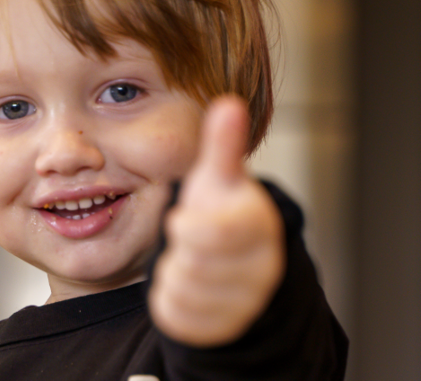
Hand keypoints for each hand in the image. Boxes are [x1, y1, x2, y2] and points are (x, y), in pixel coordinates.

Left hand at [149, 96, 284, 346]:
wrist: (228, 260)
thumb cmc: (218, 210)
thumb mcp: (216, 177)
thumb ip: (221, 144)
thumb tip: (228, 105)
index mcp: (259, 227)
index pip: (215, 232)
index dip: (188, 227)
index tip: (182, 220)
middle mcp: (262, 268)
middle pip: (196, 263)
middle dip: (180, 250)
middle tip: (186, 241)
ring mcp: (245, 301)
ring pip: (185, 290)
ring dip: (174, 272)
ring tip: (187, 259)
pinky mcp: (222, 326)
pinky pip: (178, 316)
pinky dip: (169, 298)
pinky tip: (184, 282)